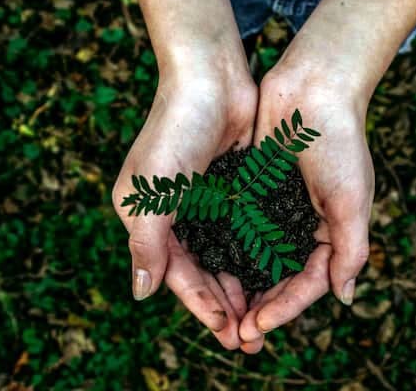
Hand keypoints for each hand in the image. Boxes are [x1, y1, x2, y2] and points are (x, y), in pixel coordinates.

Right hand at [112, 71, 256, 349]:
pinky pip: (244, 232)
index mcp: (148, 218)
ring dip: (242, 287)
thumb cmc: (175, 131)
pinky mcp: (233, 189)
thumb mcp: (152, 193)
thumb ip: (147, 244)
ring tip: (264, 317)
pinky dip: (256, 256)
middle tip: (250, 339)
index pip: (176, 274)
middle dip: (224, 305)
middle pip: (202, 272)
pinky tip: (274, 276)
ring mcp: (206, 202)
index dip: (201, 306)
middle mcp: (176, 215)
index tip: (227, 333)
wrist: (211, 77)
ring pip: (226, 257)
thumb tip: (141, 294)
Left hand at [238, 65, 373, 353]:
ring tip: (220, 313)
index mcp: (331, 233)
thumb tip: (344, 297)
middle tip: (236, 334)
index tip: (258, 326)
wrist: (313, 88)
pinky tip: (208, 269)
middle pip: (280, 279)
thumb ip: (351, 249)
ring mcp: (277, 210)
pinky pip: (239, 229)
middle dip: (260, 307)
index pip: (308, 283)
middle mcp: (303, 227)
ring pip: (256, 260)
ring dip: (240, 287)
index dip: (285, 308)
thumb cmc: (339, 142)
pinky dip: (226, 251)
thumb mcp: (352, 199)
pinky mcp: (253, 192)